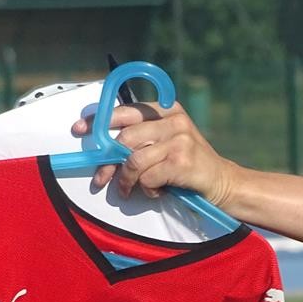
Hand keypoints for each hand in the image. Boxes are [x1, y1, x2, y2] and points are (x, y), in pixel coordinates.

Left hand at [70, 102, 234, 204]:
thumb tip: (103, 150)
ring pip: (134, 161)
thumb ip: (141, 138)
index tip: (80, 129)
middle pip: (125, 138)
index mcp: (167, 110)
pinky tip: (157, 191)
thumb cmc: (188, 164)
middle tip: (102, 179)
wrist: (222, 181)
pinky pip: (148, 177)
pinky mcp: (182, 161)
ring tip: (130, 190)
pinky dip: (147, 189)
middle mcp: (174, 120)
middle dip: (109, 162)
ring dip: (127, 181)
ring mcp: (180, 139)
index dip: (99, 119)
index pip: (126, 111)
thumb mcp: (168, 142)